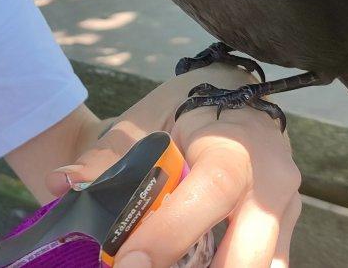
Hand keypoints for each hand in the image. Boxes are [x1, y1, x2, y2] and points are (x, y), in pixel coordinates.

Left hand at [45, 65, 300, 267]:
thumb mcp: (144, 122)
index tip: (125, 261)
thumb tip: (62, 183)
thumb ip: (105, 156)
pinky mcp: (283, 235)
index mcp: (237, 142)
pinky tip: (188, 267)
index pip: (212, 189)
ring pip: (263, 267)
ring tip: (161, 267)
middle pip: (249, 249)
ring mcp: (285, 212)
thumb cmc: (183, 110)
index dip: (171, 231)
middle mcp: (272, 180)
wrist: (230, 96)